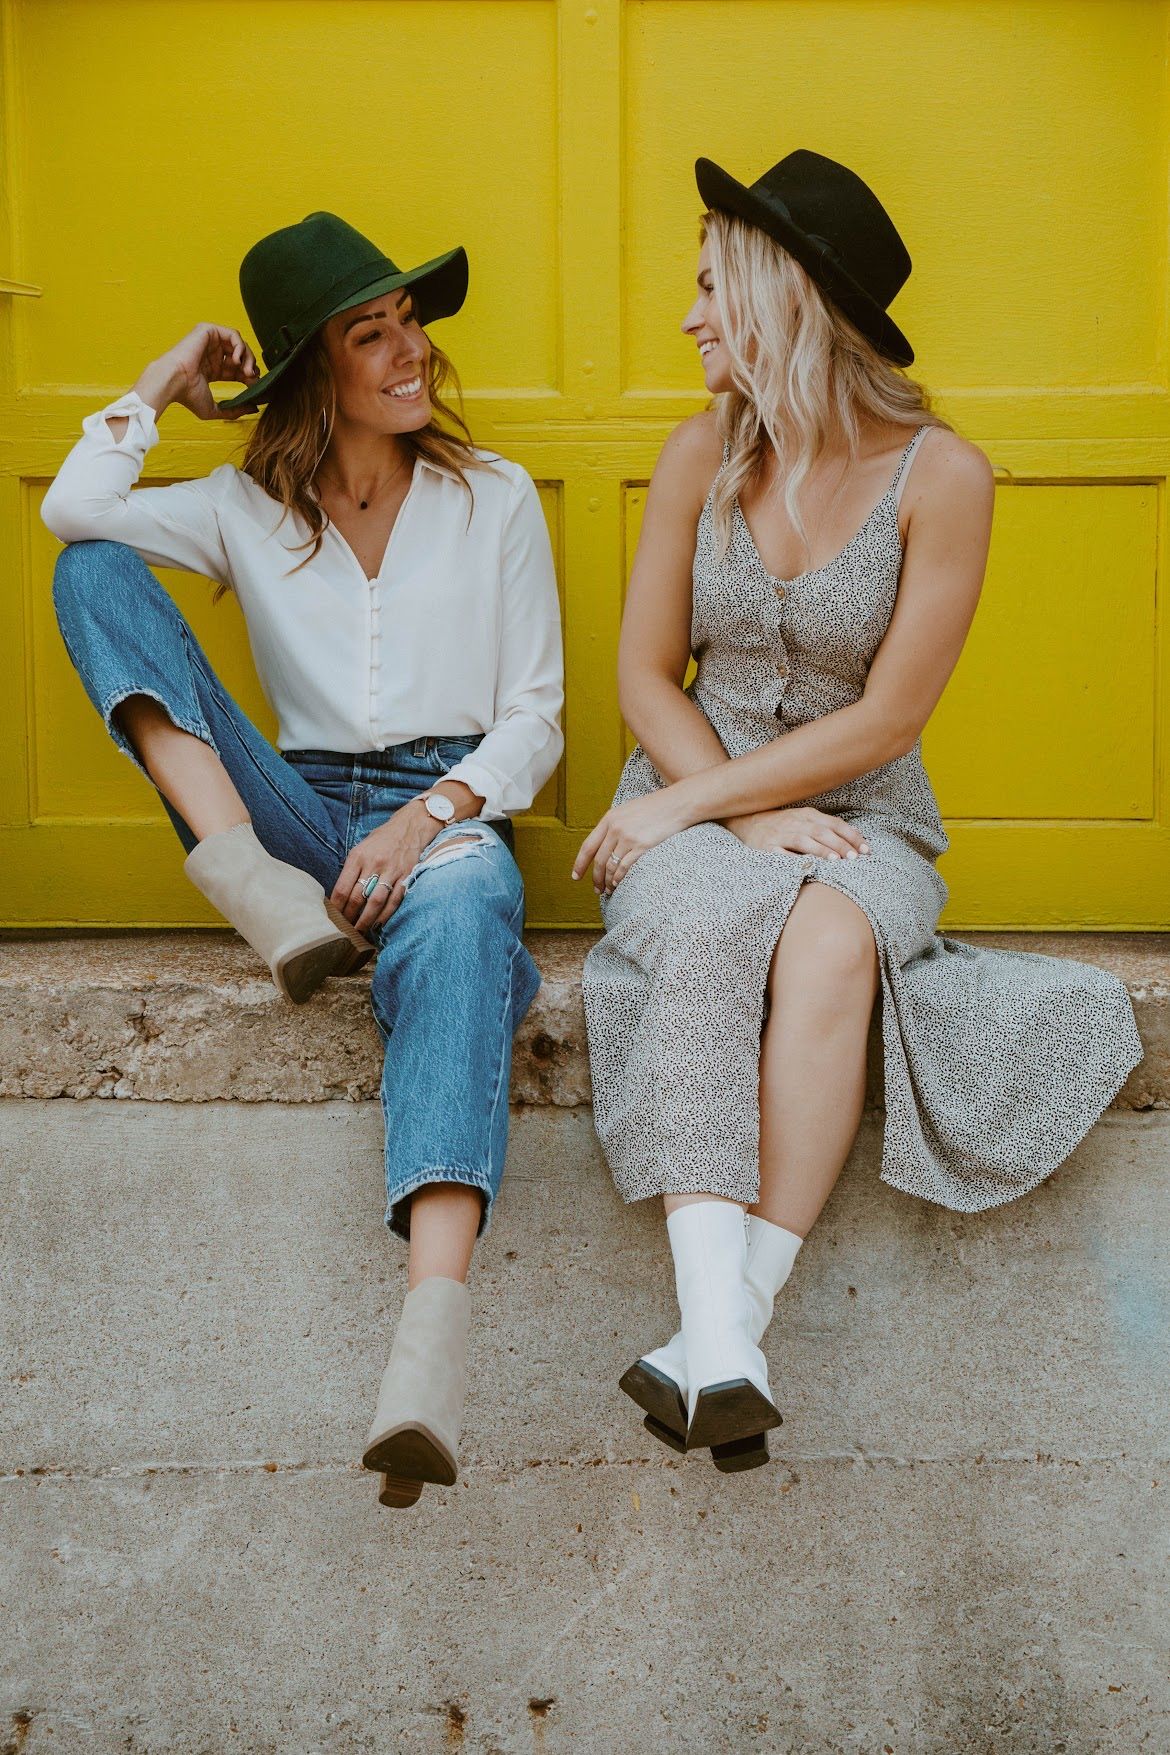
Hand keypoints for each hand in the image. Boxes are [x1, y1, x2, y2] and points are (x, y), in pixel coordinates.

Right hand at [147, 323, 261, 422]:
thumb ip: (235, 410)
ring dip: (248, 357)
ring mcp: (210, 342)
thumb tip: (254, 408)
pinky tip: (237, 360)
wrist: (174, 381)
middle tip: (253, 378)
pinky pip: (233, 334)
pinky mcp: (208, 331)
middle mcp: (212, 354)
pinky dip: (240, 346)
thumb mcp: (215, 409)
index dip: (250, 376)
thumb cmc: (187, 395)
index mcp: (212, 369)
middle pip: (241, 355)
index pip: (238, 369)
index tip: (255, 386)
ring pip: (239, 344)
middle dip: (251, 366)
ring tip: (247, 371)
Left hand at [330, 800, 437, 933]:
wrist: (410, 827)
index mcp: (358, 857)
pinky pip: (394, 901)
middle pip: (357, 898)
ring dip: (366, 920)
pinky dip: (385, 915)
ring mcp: (391, 871)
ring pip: (375, 902)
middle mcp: (374, 864)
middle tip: (345, 929)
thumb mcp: (360, 848)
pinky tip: (378, 923)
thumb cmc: (382, 840)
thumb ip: (351, 869)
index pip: (342, 888)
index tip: (333, 918)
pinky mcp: (406, 876)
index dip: (336, 907)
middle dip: (349, 917)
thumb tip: (340, 895)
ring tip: (360, 931)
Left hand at [572, 788, 695, 895]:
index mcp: (609, 818)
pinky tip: (619, 884)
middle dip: (596, 878)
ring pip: (611, 866)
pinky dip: (619, 878)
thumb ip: (615, 824)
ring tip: (609, 890)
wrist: (678, 803)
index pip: (588, 846)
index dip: (580, 864)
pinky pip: (625, 867)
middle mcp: (616, 828)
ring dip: (608, 881)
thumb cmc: (656, 807)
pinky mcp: (642, 846)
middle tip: (597, 889)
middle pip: (599, 860)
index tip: (576, 876)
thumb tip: (605, 844)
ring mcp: (628, 837)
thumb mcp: (628, 810)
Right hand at [723, 807, 870, 859]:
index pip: (834, 824)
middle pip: (822, 832)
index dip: (851, 836)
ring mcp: (780, 835)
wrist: (745, 821)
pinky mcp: (766, 848)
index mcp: (807, 815)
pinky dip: (794, 860)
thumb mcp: (803, 820)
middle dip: (840, 845)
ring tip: (837, 861)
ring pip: (804, 841)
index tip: (866, 849)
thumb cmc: (781, 824)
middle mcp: (795, 822)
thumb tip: (854, 842)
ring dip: (822, 850)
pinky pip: (782, 854)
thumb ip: (825, 828)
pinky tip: (806, 866)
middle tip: (855, 858)